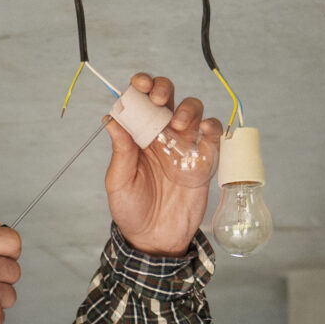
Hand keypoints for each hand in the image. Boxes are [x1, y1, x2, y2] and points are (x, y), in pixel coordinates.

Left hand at [103, 73, 223, 255]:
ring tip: (178, 124)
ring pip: (192, 110)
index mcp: (138, 136)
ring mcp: (184, 145)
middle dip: (164, 88)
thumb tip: (111, 118)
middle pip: (168, 97)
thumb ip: (120, 150)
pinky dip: (213, 125)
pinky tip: (205, 129)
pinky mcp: (203, 159)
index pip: (140, 101)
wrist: (154, 239)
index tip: (139, 85)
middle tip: (158, 99)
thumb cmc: (131, 210)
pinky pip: (213, 134)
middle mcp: (161, 134)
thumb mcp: (119, 181)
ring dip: (187, 108)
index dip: (141, 86)